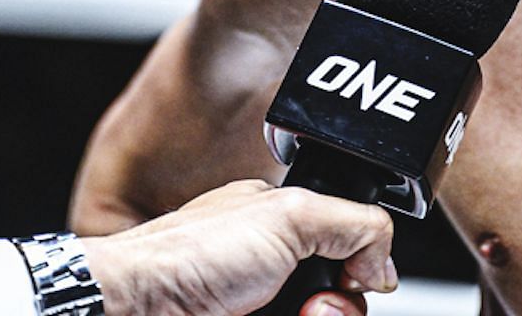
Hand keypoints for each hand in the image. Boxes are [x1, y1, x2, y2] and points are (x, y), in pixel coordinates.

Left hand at [79, 178, 396, 315]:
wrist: (136, 308)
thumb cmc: (187, 255)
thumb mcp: (287, 214)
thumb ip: (353, 223)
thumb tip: (385, 264)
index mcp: (281, 226)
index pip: (348, 249)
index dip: (358, 270)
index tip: (352, 279)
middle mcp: (271, 271)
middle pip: (338, 301)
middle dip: (340, 310)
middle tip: (314, 310)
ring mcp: (259, 309)